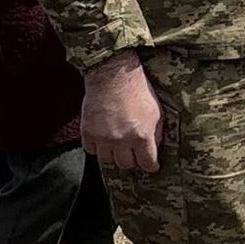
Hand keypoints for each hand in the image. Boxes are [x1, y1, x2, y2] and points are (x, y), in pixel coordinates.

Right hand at [81, 50, 162, 171]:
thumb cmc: (138, 91)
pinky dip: (97, 148)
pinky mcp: (88, 132)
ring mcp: (103, 138)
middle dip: (133, 161)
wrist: (113, 77)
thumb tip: (155, 147)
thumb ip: (156, 133)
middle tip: (135, 155)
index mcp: (142, 136)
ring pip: (107, 161)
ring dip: (114, 156)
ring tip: (119, 148)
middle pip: (126, 164)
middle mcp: (122, 141)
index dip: (151, 166)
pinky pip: (91, 151)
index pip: (147, 163)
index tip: (152, 166)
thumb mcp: (157, 112)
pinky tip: (104, 141)